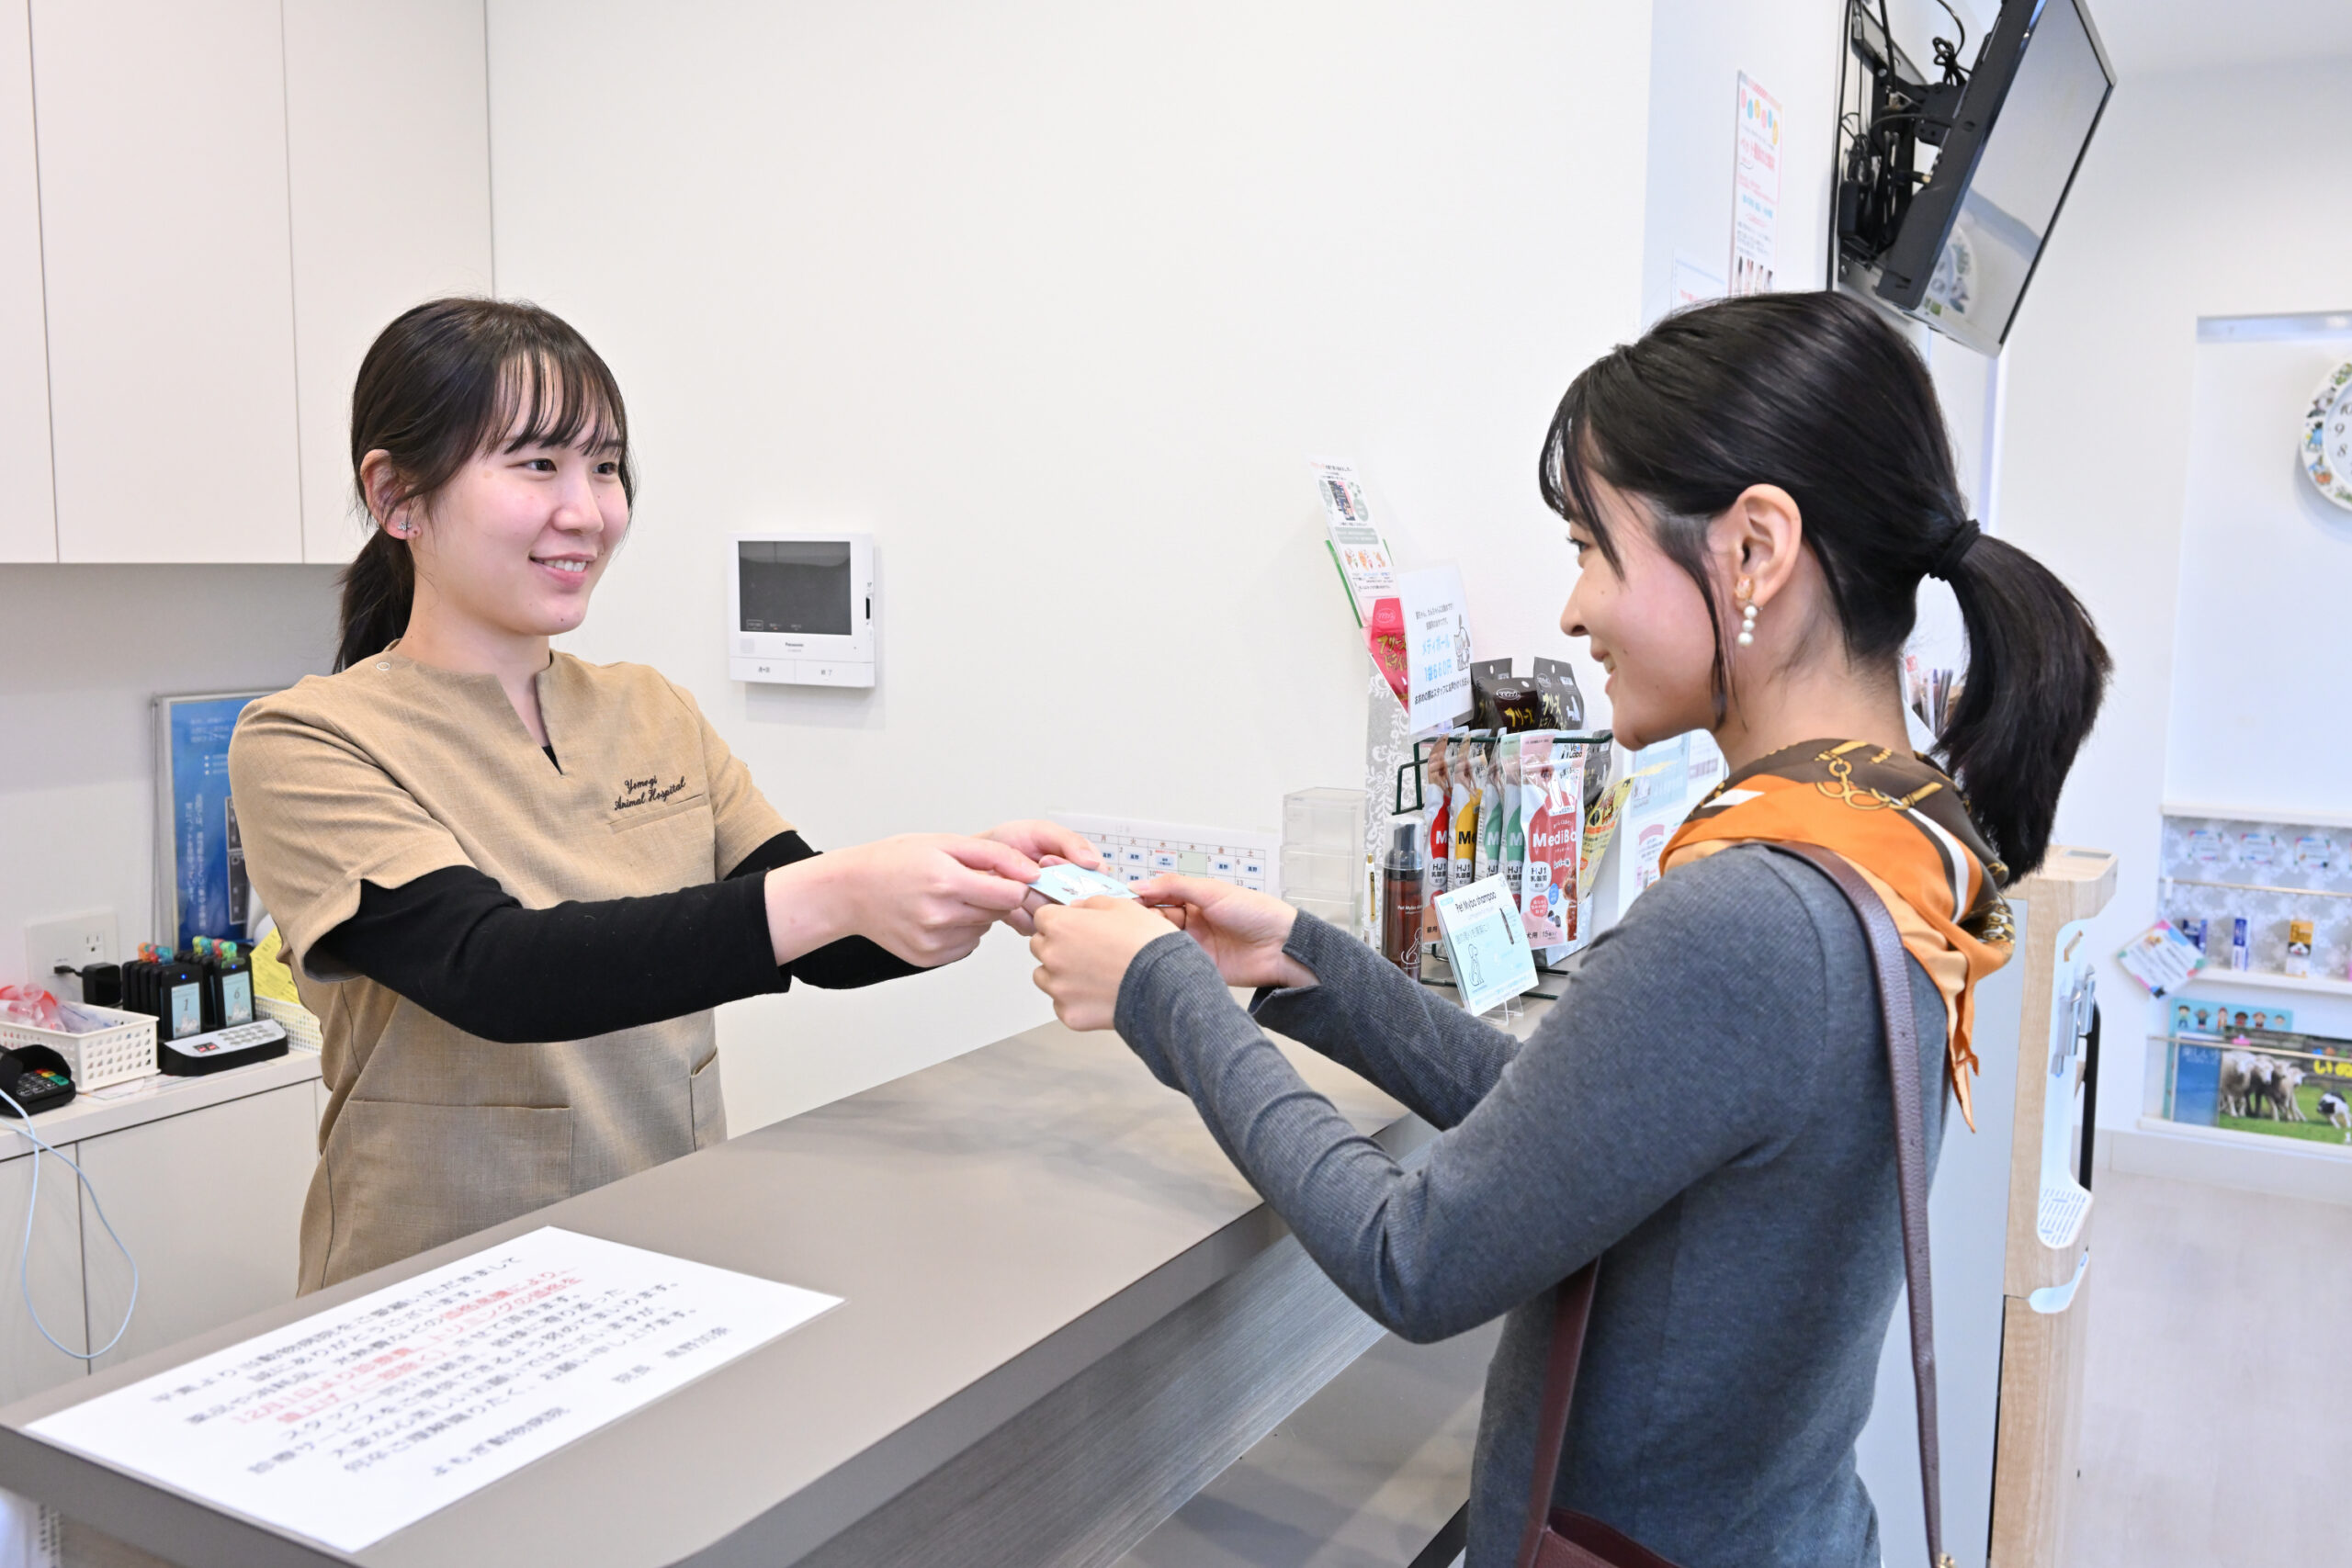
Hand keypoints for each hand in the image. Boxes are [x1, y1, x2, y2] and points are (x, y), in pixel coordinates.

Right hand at [766, 834, 1038, 967]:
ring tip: (946, 897)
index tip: (1004, 877)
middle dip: (992, 897)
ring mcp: (933, 942)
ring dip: (976, 914)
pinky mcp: (928, 957)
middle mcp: (940, 917)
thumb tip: (1030, 872)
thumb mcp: (945, 843)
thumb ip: (994, 856)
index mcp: (946, 883)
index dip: (1013, 884)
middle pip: (998, 913)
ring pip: (983, 929)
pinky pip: (966, 945)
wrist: (851, 890)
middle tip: (966, 882)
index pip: (1011, 895)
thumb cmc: (894, 861)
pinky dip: (961, 930)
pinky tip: (938, 914)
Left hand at [981, 819, 1103, 934]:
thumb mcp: (1040, 832)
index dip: (1076, 874)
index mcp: (1078, 870)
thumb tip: (1093, 862)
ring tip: (1016, 879)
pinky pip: (1033, 924)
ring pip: (1054, 914)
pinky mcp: (1030, 926)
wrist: (971, 860)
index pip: (1097, 882)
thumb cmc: (1006, 843)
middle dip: (1049, 882)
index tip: (1048, 859)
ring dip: (1031, 894)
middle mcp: (1067, 894)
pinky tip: (1008, 895)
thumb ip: (1069, 841)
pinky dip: (1017, 907)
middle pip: (1077, 902)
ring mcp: (1050, 911)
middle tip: (1029, 867)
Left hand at [1028, 897, 1186, 1030]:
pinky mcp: (1068, 1014)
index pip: (1042, 917)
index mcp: (1060, 925)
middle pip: (1039, 946)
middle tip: (1087, 950)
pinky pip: (1061, 1004)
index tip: (1074, 926)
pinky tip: (1098, 994)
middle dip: (1057, 946)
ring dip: (1061, 974)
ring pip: (1045, 977)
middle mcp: (1051, 956)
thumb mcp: (1122, 905)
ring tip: (1093, 974)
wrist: (1164, 982)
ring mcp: (1058, 988)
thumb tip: (1077, 908)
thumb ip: (1090, 903)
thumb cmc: (1146, 943)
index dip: (1060, 920)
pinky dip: (1075, 1000)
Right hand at [1130, 875, 1314, 990]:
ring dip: (1147, 941)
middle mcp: (1191, 923)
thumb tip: (1140, 884)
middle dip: (1139, 921)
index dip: (1139, 899)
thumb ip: (1174, 886)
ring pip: (1159, 943)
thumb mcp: (1212, 891)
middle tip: (1123, 923)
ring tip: (1132, 940)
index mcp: (1194, 900)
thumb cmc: (1257, 912)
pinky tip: (1148, 959)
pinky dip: (1160, 962)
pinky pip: (1172, 964)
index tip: (1119, 901)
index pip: (1157, 898)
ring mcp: (1194, 946)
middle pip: (1154, 921)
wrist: (1282, 947)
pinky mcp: (1197, 969)